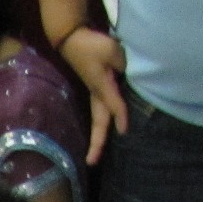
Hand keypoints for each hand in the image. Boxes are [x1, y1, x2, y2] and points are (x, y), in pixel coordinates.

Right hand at [55, 27, 127, 166]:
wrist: (73, 39)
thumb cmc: (91, 44)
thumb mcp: (112, 49)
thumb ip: (124, 63)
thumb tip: (130, 75)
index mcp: (101, 86)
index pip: (114, 104)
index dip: (121, 115)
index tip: (125, 131)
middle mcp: (97, 94)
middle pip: (99, 122)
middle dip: (97, 142)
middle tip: (92, 162)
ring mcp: (95, 93)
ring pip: (99, 119)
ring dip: (97, 138)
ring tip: (94, 156)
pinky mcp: (96, 89)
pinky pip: (101, 111)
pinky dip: (102, 124)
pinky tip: (106, 131)